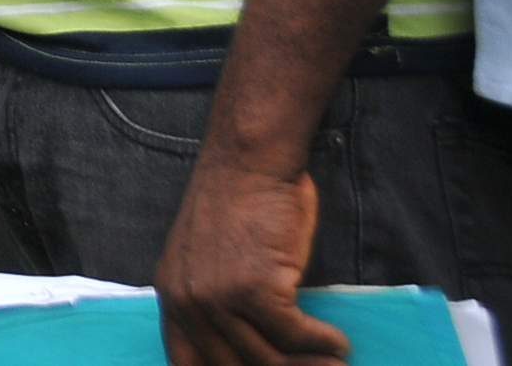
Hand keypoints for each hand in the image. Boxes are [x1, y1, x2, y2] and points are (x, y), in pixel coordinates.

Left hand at [157, 156, 345, 365]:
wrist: (249, 164)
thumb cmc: (238, 206)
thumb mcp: (205, 259)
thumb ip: (211, 302)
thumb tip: (247, 347)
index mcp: (171, 296)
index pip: (184, 363)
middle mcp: (187, 302)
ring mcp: (218, 298)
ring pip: (268, 358)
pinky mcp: (254, 290)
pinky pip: (295, 335)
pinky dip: (324, 343)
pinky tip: (339, 343)